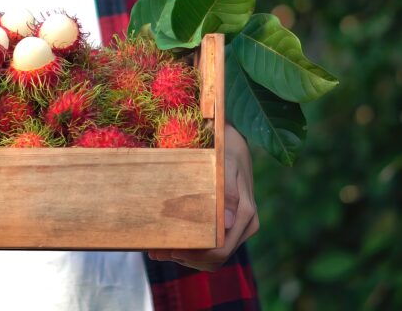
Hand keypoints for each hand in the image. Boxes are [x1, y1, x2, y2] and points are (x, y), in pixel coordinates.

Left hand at [147, 124, 258, 270]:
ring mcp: (236, 228)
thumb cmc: (227, 151)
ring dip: (185, 256)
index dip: (195, 256)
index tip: (170, 249)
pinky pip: (209, 245)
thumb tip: (226, 224)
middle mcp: (243, 226)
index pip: (221, 250)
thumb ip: (228, 193)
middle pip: (215, 258)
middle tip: (156, 251)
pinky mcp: (227, 226)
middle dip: (186, 258)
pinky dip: (190, 248)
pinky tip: (169, 242)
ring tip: (158, 249)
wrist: (234, 144)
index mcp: (245, 215)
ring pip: (211, 256)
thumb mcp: (227, 165)